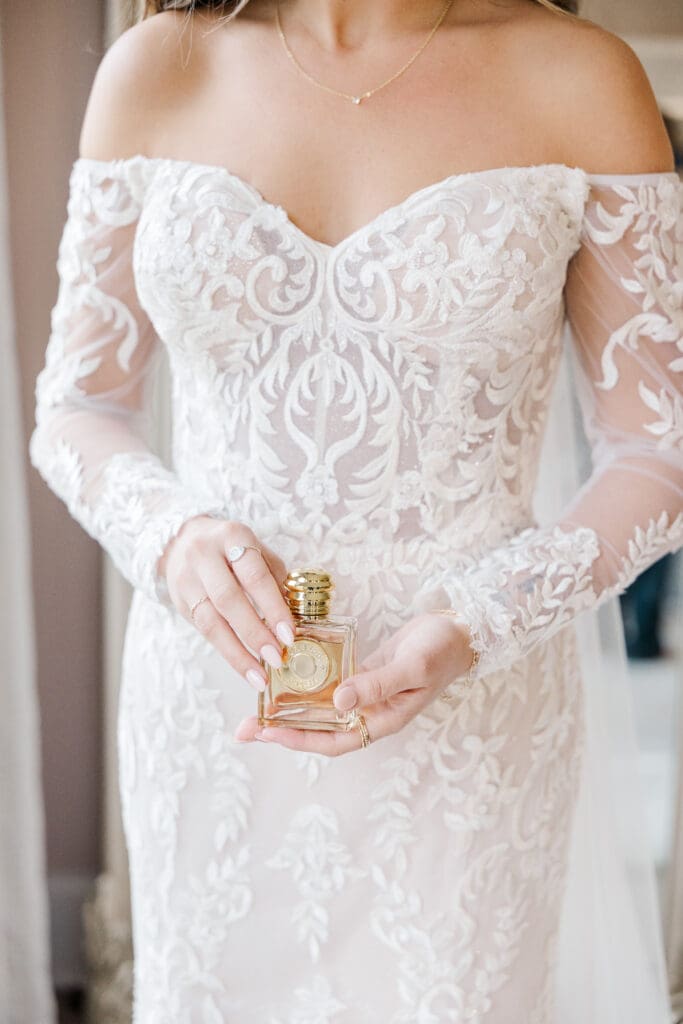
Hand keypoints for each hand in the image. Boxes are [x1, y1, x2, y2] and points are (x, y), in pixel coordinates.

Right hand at [159, 515, 295, 691]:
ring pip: (211, 622)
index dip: (273, 606)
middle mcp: (204, 556)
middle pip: (229, 599)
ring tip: (260, 676)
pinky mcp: (180, 602)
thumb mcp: (255, 549)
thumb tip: (293, 615)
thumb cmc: (231, 549)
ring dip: (238, 653)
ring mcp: (187, 580)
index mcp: (232, 537)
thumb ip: (274, 577)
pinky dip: (227, 652)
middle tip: (277, 658)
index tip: (289, 635)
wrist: (180, 542)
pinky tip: (245, 667)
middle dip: (255, 633)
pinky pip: (204, 631)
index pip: (254, 575)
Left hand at [233, 611, 475, 753]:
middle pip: (319, 730)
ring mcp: (365, 695)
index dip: (299, 740)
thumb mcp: (412, 666)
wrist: (462, 632)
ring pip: (321, 710)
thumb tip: (339, 701)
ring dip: (290, 710)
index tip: (267, 734)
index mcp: (384, 719)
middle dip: (282, 730)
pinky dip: (308, 686)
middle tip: (244, 727)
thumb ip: (377, 684)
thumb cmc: (442, 651)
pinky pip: (330, 686)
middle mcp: (370, 712)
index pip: (334, 739)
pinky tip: (286, 679)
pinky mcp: (363, 675)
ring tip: (256, 706)